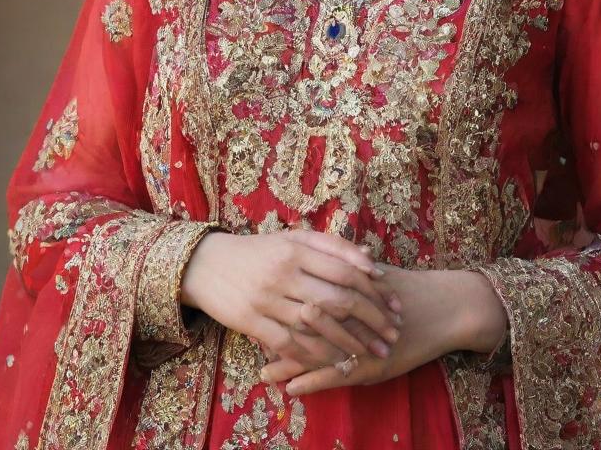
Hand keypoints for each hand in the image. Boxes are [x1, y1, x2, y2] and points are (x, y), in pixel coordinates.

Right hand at [181, 229, 404, 372]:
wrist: (206, 264)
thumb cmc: (258, 250)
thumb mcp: (292, 238)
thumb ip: (331, 246)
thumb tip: (369, 260)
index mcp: (297, 249)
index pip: (347, 271)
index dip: (375, 291)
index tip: (394, 306)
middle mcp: (285, 273)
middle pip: (338, 300)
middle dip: (371, 320)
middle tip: (391, 335)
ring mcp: (267, 299)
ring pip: (318, 325)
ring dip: (350, 342)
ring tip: (371, 353)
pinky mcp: (251, 322)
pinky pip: (290, 343)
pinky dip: (316, 355)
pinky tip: (335, 361)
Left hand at [258, 264, 485, 395]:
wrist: (444, 308)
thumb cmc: (406, 289)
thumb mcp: (374, 274)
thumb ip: (348, 266)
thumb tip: (321, 252)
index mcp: (348, 288)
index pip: (306, 293)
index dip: (281, 300)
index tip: (254, 304)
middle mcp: (351, 315)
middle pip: (305, 324)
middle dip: (276, 332)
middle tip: (249, 338)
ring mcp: (359, 343)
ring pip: (317, 354)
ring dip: (288, 363)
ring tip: (262, 371)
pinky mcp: (370, 366)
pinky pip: (335, 376)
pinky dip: (312, 382)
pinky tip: (292, 390)